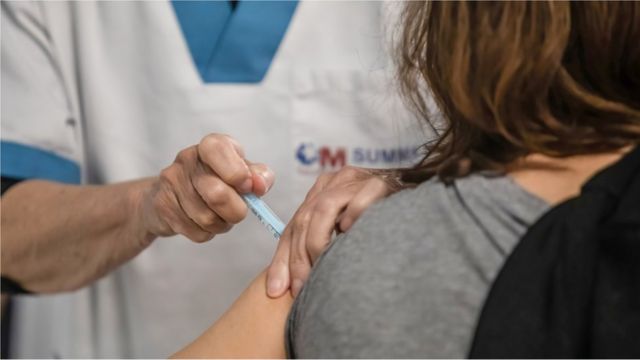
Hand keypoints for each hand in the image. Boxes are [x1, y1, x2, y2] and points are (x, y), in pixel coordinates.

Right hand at [140, 134, 274, 242]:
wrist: (170, 195)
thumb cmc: (216, 181)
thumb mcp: (241, 172)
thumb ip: (258, 175)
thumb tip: (260, 185)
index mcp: (210, 145)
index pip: (219, 150)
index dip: (237, 173)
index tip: (247, 187)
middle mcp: (187, 159)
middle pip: (217, 194)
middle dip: (236, 211)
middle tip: (239, 212)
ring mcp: (171, 181)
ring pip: (207, 218)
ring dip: (222, 224)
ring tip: (220, 217)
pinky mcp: (162, 205)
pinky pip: (196, 232)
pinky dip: (207, 233)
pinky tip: (202, 223)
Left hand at [266, 166, 403, 297]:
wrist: (419, 206)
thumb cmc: (380, 225)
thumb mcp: (342, 237)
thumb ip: (315, 251)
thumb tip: (281, 287)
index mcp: (322, 190)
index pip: (294, 225)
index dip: (283, 259)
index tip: (278, 291)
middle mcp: (336, 182)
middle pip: (305, 218)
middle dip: (299, 257)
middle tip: (301, 288)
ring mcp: (358, 180)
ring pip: (325, 207)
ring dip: (319, 241)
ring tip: (321, 267)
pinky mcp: (382, 183)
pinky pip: (362, 198)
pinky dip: (353, 216)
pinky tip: (350, 234)